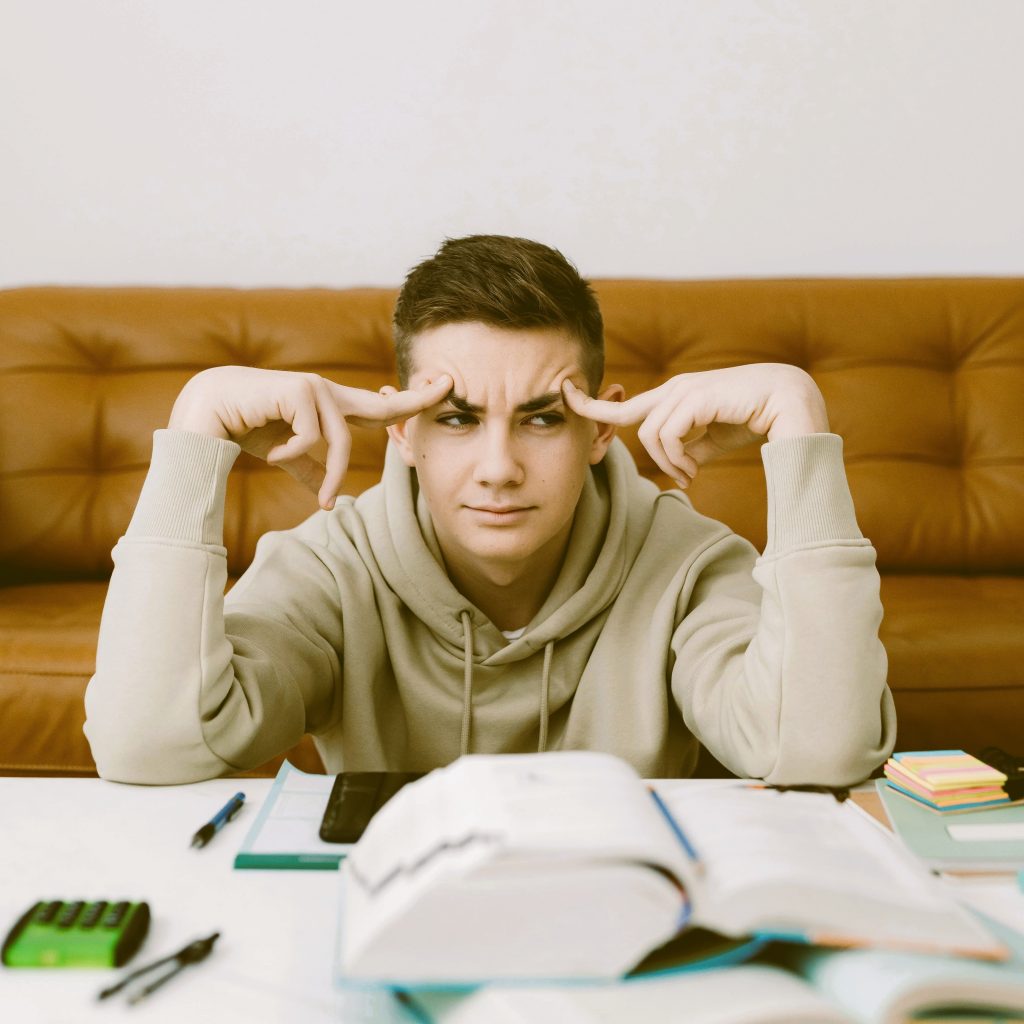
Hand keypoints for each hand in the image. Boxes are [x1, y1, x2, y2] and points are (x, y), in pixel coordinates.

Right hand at [169, 366, 451, 508]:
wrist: (207, 412)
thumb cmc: (246, 428)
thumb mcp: (285, 454)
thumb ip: (309, 470)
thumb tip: (328, 500)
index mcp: (330, 407)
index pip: (379, 407)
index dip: (410, 402)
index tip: (443, 389)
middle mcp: (328, 393)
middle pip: (383, 404)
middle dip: (417, 400)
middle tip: (450, 386)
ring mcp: (316, 389)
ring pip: (342, 440)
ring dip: (329, 474)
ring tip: (318, 497)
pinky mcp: (300, 389)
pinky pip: (313, 437)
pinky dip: (292, 454)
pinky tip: (270, 451)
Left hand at [563, 363, 827, 487]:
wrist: (794, 405)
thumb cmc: (758, 419)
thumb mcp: (715, 439)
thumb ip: (692, 449)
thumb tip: (678, 470)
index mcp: (676, 396)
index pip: (626, 404)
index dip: (593, 406)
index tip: (564, 398)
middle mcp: (676, 388)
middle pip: (626, 417)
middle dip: (614, 433)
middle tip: (661, 470)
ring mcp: (686, 390)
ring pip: (649, 434)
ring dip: (668, 463)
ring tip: (691, 474)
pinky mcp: (697, 397)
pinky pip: (667, 435)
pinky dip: (677, 459)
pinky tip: (695, 470)